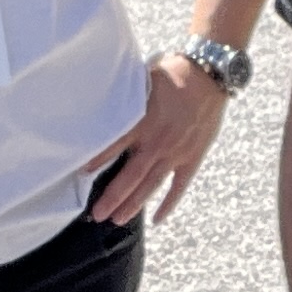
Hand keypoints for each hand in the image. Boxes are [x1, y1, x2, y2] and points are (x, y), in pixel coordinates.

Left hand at [86, 52, 233, 224]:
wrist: (210, 74)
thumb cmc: (173, 71)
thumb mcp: (142, 80)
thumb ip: (125, 98)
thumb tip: (103, 102)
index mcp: (141, 122)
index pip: (113, 147)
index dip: (96, 162)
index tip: (81, 176)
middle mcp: (157, 142)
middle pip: (129, 177)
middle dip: (111, 198)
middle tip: (96, 215)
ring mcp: (175, 153)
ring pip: (150, 185)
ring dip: (133, 205)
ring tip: (117, 219)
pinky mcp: (192, 157)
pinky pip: (179, 185)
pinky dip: (169, 203)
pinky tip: (157, 219)